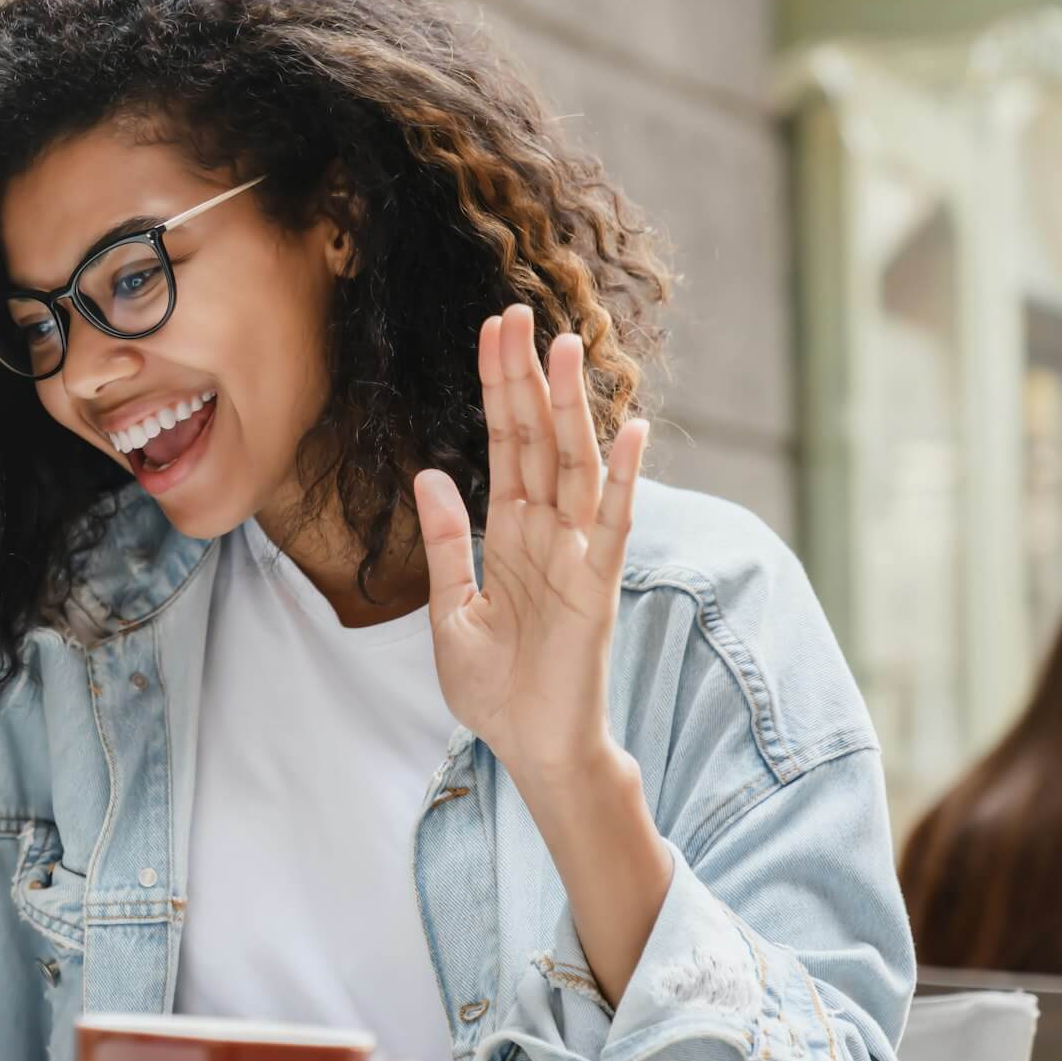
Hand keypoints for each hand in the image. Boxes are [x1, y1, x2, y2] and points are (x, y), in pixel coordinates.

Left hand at [412, 303, 647, 779]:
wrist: (529, 748)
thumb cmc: (495, 688)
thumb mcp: (449, 610)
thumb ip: (445, 543)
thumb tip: (430, 473)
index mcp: (510, 534)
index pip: (504, 444)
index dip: (497, 388)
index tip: (491, 331)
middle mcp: (548, 532)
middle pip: (538, 438)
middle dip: (525, 377)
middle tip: (516, 312)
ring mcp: (577, 555)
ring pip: (576, 465)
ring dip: (570, 408)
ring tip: (564, 348)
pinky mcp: (599, 588)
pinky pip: (616, 524)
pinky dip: (627, 478)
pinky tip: (632, 430)